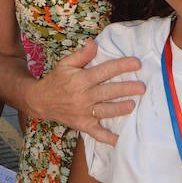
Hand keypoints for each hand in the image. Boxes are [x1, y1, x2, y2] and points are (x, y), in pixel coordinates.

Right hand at [27, 42, 143, 141]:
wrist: (39, 101)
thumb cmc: (56, 80)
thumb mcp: (65, 64)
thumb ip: (81, 54)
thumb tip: (94, 43)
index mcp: (80, 79)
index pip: (104, 71)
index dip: (122, 66)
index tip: (137, 63)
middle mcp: (83, 96)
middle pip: (108, 92)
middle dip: (127, 89)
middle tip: (142, 87)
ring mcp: (83, 112)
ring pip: (105, 111)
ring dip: (120, 109)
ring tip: (133, 105)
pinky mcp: (83, 125)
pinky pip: (97, 133)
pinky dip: (108, 138)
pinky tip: (120, 139)